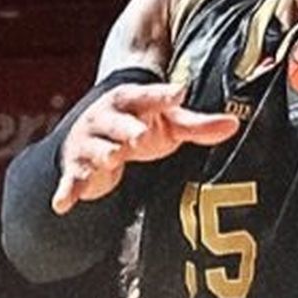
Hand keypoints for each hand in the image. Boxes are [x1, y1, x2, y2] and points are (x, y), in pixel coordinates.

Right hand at [51, 82, 239, 213]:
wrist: (91, 134)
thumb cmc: (138, 126)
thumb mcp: (168, 125)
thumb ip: (198, 125)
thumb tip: (235, 125)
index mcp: (132, 101)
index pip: (149, 96)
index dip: (163, 95)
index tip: (179, 93)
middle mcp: (107, 118)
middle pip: (118, 122)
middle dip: (128, 129)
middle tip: (141, 136)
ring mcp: (91, 143)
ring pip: (97, 148)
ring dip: (103, 154)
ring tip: (112, 158)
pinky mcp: (78, 168)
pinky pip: (72, 180)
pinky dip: (67, 191)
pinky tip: (62, 204)